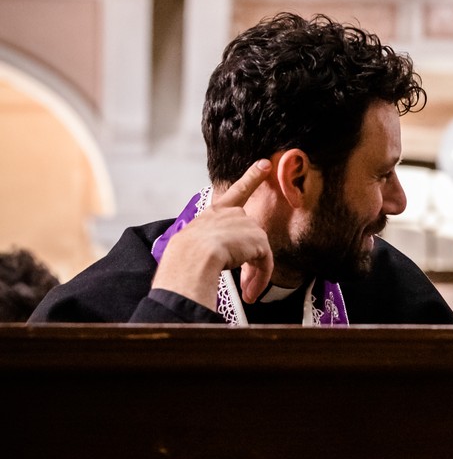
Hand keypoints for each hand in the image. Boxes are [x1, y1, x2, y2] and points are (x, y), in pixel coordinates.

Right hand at [150, 160, 273, 309]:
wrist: (191, 257)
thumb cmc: (182, 258)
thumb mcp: (193, 245)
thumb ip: (210, 246)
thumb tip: (219, 263)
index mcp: (213, 214)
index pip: (236, 193)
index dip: (252, 177)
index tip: (264, 164)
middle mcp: (231, 214)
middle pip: (249, 238)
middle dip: (249, 263)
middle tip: (246, 288)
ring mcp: (246, 223)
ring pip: (258, 253)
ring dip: (254, 276)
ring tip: (247, 294)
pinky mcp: (258, 238)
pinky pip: (265, 263)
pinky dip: (260, 279)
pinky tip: (250, 293)